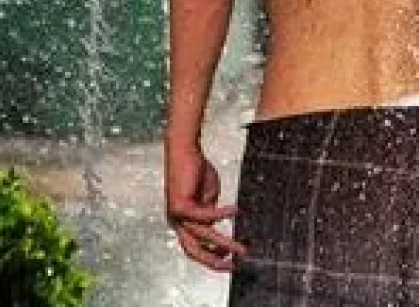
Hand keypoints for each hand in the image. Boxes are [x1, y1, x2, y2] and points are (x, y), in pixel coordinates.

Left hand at [164, 140, 244, 271]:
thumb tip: (216, 228)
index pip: (196, 248)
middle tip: (233, 267)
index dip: (212, 256)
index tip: (231, 260)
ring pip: (202, 236)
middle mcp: (176, 222)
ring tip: (242, 248)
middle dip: (214, 262)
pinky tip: (237, 211)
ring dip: (224, 244)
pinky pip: (205, 215)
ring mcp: (177, 215)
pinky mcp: (180, 204)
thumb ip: (210, 213)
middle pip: (193, 251)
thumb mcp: (208, 198)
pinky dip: (222, 214)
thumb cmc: (196, 171)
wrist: (184, 150)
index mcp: (182, 222)